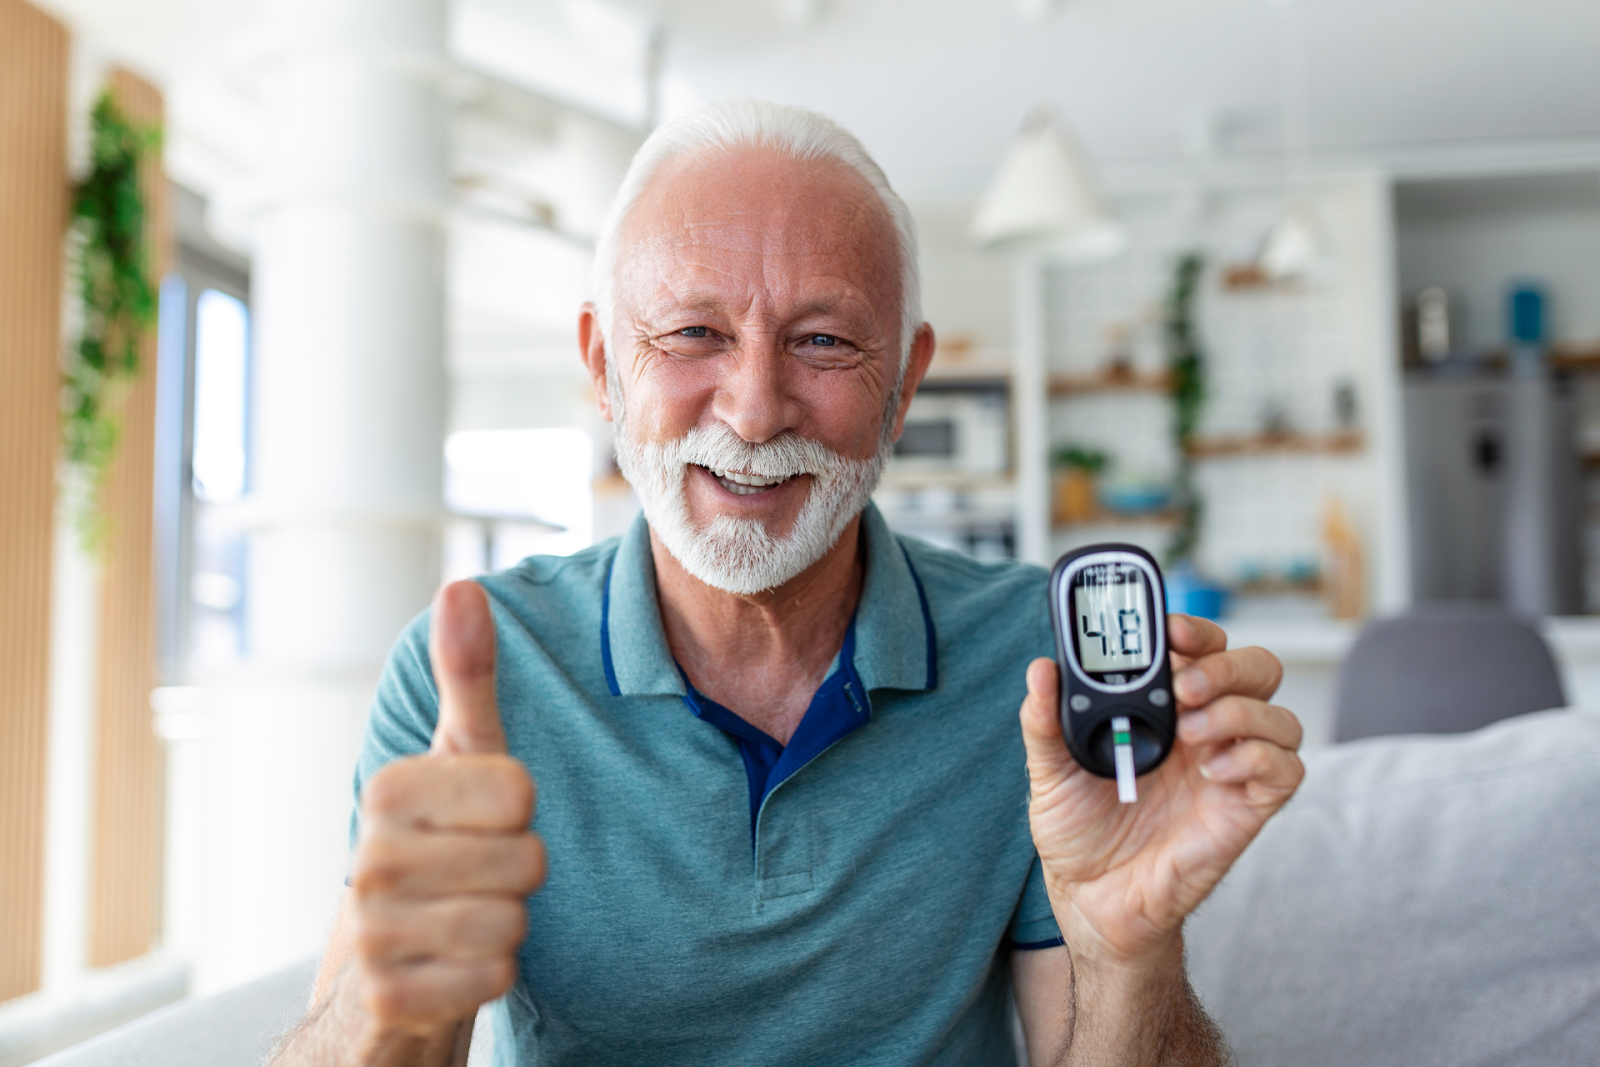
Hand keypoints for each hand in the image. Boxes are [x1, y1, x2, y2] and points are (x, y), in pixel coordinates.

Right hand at [348, 581, 546, 1036]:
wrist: (382, 972)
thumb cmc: (437, 847)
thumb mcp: (459, 759)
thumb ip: (467, 678)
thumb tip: (462, 585)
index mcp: (388, 791)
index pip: (521, 792)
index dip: (520, 813)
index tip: (480, 821)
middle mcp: (368, 859)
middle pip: (527, 860)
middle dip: (518, 874)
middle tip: (476, 876)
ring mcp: (371, 933)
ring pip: (514, 923)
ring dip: (507, 928)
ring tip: (463, 918)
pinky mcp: (387, 999)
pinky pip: (493, 981)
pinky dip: (489, 977)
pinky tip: (451, 966)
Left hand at [1019, 614, 1302, 968]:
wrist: (1092, 899)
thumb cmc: (1077, 831)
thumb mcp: (1049, 771)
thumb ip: (1044, 721)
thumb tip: (1041, 669)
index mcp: (1162, 708)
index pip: (1201, 648)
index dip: (1196, 630)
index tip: (1171, 631)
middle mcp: (1204, 729)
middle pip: (1255, 668)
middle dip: (1226, 665)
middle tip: (1185, 686)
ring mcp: (1231, 768)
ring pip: (1279, 715)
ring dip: (1241, 712)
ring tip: (1192, 734)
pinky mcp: (1248, 809)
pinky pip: (1286, 770)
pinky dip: (1257, 758)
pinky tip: (1214, 772)